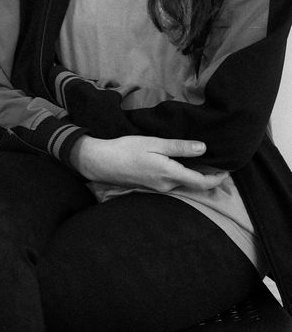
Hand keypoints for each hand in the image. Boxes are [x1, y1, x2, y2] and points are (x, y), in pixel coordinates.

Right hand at [70, 135, 228, 193]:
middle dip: (209, 177)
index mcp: (170, 174)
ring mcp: (158, 188)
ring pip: (183, 183)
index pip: (201, 182)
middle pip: (194, 184)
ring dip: (195, 175)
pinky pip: (173, 182)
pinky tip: (182, 164)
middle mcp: (167, 185)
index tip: (228, 171)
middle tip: (219, 164)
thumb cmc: (127, 149)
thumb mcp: (155, 143)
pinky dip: (183, 175)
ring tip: (204, 161)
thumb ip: (179, 147)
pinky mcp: (151, 185)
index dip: (217, 178)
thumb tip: (204, 148)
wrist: (102, 162)